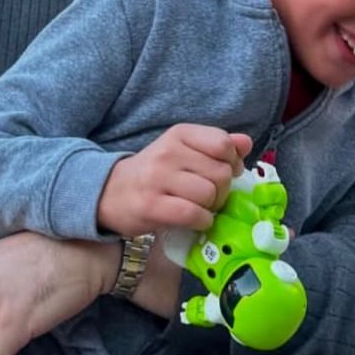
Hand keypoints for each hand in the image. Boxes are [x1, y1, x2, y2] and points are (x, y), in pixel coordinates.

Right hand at [98, 125, 251, 236]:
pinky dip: (201, 221)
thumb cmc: (152, 174)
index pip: (223, 144)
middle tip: (208, 196)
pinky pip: (193, 214)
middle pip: (221, 173)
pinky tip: (194, 220)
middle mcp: (167, 152)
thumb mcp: (182, 151)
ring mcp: (157, 178)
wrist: (108, 193)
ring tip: (198, 208)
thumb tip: (246, 143)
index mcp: (178, 134)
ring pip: (209, 194)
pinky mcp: (151, 205)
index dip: (232, 163)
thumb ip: (216, 145)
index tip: (222, 173)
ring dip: (210, 207)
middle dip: (222, 190)